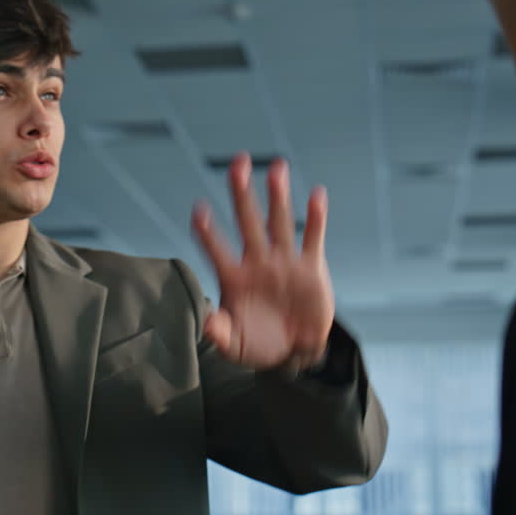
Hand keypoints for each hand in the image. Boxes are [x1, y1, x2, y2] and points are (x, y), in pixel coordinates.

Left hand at [191, 153, 334, 372]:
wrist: (293, 352)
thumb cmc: (257, 345)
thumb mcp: (233, 344)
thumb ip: (219, 332)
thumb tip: (207, 322)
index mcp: (233, 278)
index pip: (216, 248)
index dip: (208, 232)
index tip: (199, 210)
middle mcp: (257, 262)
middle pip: (247, 222)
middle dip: (241, 193)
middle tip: (237, 162)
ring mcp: (284, 262)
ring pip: (279, 223)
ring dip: (278, 196)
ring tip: (276, 167)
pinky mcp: (310, 268)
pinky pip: (312, 238)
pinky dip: (316, 218)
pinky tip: (316, 194)